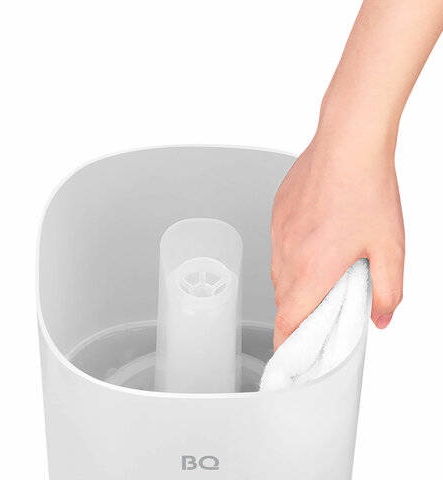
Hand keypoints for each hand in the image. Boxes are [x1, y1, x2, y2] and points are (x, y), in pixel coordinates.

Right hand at [271, 130, 404, 349]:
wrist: (347, 145)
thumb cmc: (366, 189)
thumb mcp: (390, 247)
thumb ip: (387, 292)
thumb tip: (381, 317)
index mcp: (313, 269)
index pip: (288, 320)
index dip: (287, 344)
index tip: (289, 355)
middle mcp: (288, 255)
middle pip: (284, 300)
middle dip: (300, 311)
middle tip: (323, 305)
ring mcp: (278, 234)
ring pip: (279, 274)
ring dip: (296, 283)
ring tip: (322, 269)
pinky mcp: (276, 216)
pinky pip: (278, 248)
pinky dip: (292, 256)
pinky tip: (315, 240)